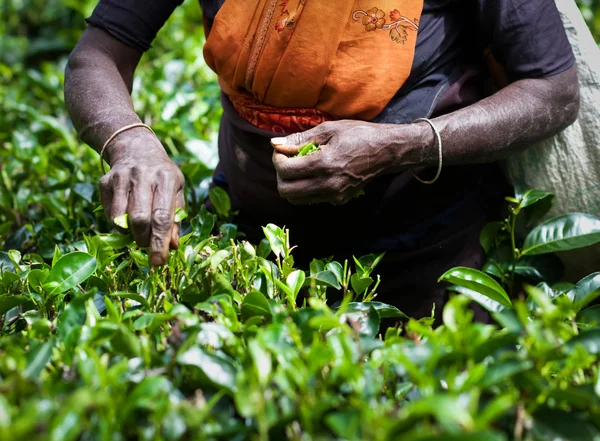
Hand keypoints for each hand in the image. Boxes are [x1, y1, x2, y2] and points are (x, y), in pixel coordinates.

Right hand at [99, 129, 184, 265]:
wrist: (136, 149)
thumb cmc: (162, 177)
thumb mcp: (176, 191)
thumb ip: (176, 218)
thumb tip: (172, 246)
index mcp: (166, 178)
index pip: (162, 217)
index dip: (160, 242)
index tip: (159, 262)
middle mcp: (143, 176)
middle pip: (140, 219)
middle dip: (144, 240)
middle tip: (148, 247)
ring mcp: (121, 178)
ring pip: (121, 219)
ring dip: (130, 234)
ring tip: (140, 233)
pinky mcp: (105, 181)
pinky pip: (109, 214)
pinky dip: (118, 225)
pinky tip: (127, 219)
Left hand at [271, 120, 395, 204]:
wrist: (386, 151)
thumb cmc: (358, 134)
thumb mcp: (328, 130)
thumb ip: (300, 139)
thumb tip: (275, 144)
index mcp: (324, 164)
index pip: (286, 171)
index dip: (277, 160)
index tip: (282, 151)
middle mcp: (328, 184)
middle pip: (286, 192)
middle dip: (281, 176)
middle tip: (288, 161)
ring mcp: (334, 195)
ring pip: (297, 199)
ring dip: (292, 184)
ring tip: (300, 168)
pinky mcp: (340, 200)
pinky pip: (312, 199)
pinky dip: (306, 189)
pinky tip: (315, 174)